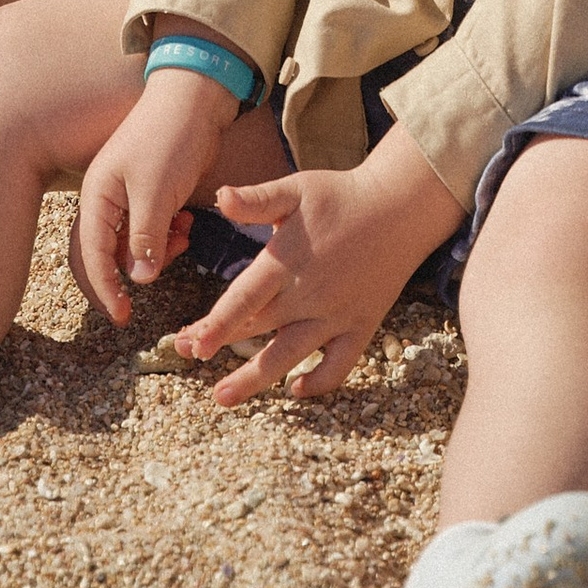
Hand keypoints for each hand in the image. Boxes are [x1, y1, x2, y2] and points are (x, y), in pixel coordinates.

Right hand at [73, 61, 242, 321]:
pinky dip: (168, 236)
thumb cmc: (169, 137)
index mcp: (97, 197)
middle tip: (141, 300)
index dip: (104, 288)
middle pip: (105, 254)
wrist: (195, 98)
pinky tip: (187, 224)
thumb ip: (145, 236)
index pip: (92, 254)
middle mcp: (106, 199)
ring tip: (182, 238)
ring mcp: (128, 196)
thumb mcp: (156, 190)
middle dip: (126, 275)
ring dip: (157, 251)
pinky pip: (152, 230)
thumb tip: (139, 279)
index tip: (122, 316)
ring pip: (133, 245)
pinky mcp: (151, 194)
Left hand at [164, 130, 463, 404]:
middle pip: (257, 328)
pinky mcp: (361, 326)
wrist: (400, 206)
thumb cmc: (340, 195)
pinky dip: (319, 382)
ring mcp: (337, 315)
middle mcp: (310, 293)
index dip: (216, 323)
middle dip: (219, 344)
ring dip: (253, 379)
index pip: (245, 298)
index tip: (190, 344)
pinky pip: (339, 365)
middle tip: (186, 353)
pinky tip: (296, 389)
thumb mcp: (297, 189)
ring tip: (221, 398)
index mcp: (289, 260)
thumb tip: (219, 196)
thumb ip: (257, 199)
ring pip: (289, 356)